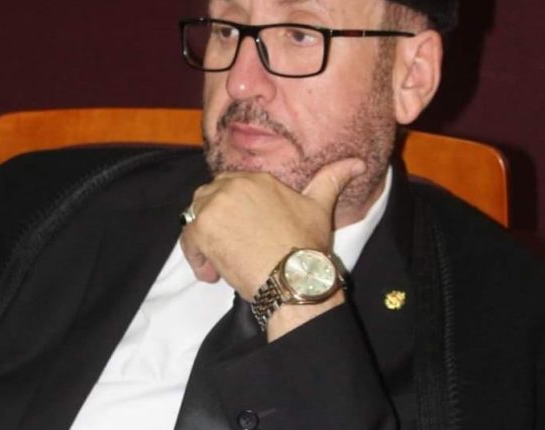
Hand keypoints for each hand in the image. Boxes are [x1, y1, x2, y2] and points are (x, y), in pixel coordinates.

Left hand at [180, 158, 365, 300]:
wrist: (293, 277)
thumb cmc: (306, 246)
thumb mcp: (320, 207)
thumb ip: (332, 180)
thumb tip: (357, 163)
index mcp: (258, 179)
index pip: (230, 187)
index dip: (233, 211)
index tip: (242, 232)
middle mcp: (233, 185)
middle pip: (209, 199)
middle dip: (215, 222)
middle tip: (231, 248)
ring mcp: (215, 205)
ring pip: (196, 218)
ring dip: (205, 240)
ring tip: (222, 262)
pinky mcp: (201, 228)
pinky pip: (187, 241)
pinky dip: (196, 258)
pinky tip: (214, 273)